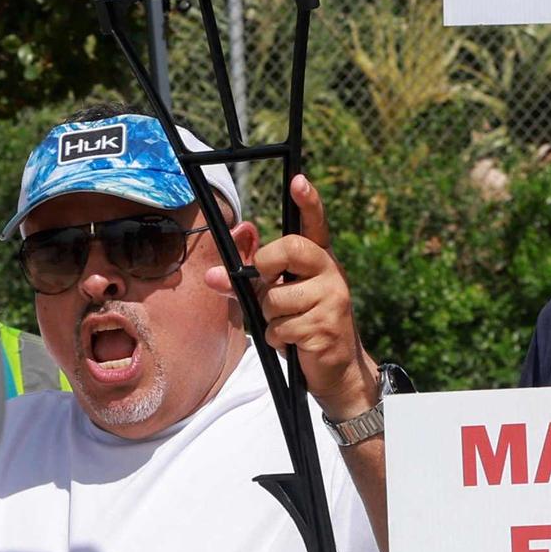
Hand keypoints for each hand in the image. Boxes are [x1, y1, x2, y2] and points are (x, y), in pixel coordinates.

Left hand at [249, 176, 376, 421]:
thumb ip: (247, 281)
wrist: (336, 372)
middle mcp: (331, 273)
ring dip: (270, 317)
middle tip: (267, 284)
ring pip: (275, 297)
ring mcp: (332, 299)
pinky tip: (293, 343)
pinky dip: (276, 338)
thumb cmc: (302, 328)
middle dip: (265, 267)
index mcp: (319, 262)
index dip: (308, 201)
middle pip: (289, 247)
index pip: (315, 225)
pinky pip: (280, 327)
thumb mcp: (275, 300)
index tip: (297, 179)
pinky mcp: (326, 327)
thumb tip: (214, 274)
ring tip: (287, 326)